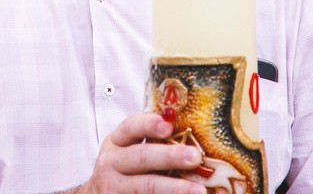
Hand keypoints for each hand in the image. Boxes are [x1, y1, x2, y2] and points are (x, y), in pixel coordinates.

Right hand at [75, 113, 206, 193]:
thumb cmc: (126, 169)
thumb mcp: (129, 151)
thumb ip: (152, 143)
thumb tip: (192, 140)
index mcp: (116, 142)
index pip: (130, 127)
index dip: (149, 125)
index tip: (169, 126)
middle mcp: (112, 163)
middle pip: (141, 157)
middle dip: (169, 156)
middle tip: (195, 157)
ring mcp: (115, 186)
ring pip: (146, 186)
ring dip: (174, 187)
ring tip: (200, 190)